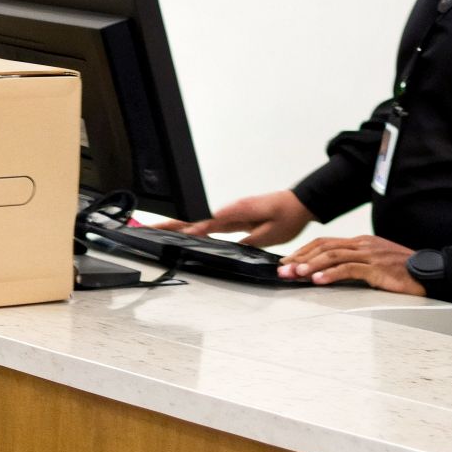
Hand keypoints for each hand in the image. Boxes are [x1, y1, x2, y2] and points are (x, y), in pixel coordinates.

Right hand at [156, 190, 313, 247]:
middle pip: (196, 218)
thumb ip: (249, 240)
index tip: (175, 235)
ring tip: (160, 229)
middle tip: (151, 226)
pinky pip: (210, 222)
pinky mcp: (234, 216)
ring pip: (200, 220)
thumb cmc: (288, 216)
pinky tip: (186, 233)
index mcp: (237, 212)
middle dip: (173, 223)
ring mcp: (230, 212)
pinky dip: (194, 226)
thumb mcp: (271, 233)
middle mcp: (230, 210)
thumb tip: (229, 248)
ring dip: (179, 224)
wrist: (300, 203)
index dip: (191, 229)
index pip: (208, 222)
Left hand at [276, 235, 424, 294]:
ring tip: (296, 274)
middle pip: (324, 247)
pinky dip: (331, 274)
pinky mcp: (377, 268)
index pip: (325, 243)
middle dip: (301, 258)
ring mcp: (370, 255)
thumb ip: (355, 264)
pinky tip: (319, 280)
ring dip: (311, 265)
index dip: (304, 251)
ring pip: (333, 256)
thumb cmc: (404, 271)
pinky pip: (350, 269)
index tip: (288, 261)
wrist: (432, 273)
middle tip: (284, 269)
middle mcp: (363, 244)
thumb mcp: (375, 264)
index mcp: (361, 242)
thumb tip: (330, 273)